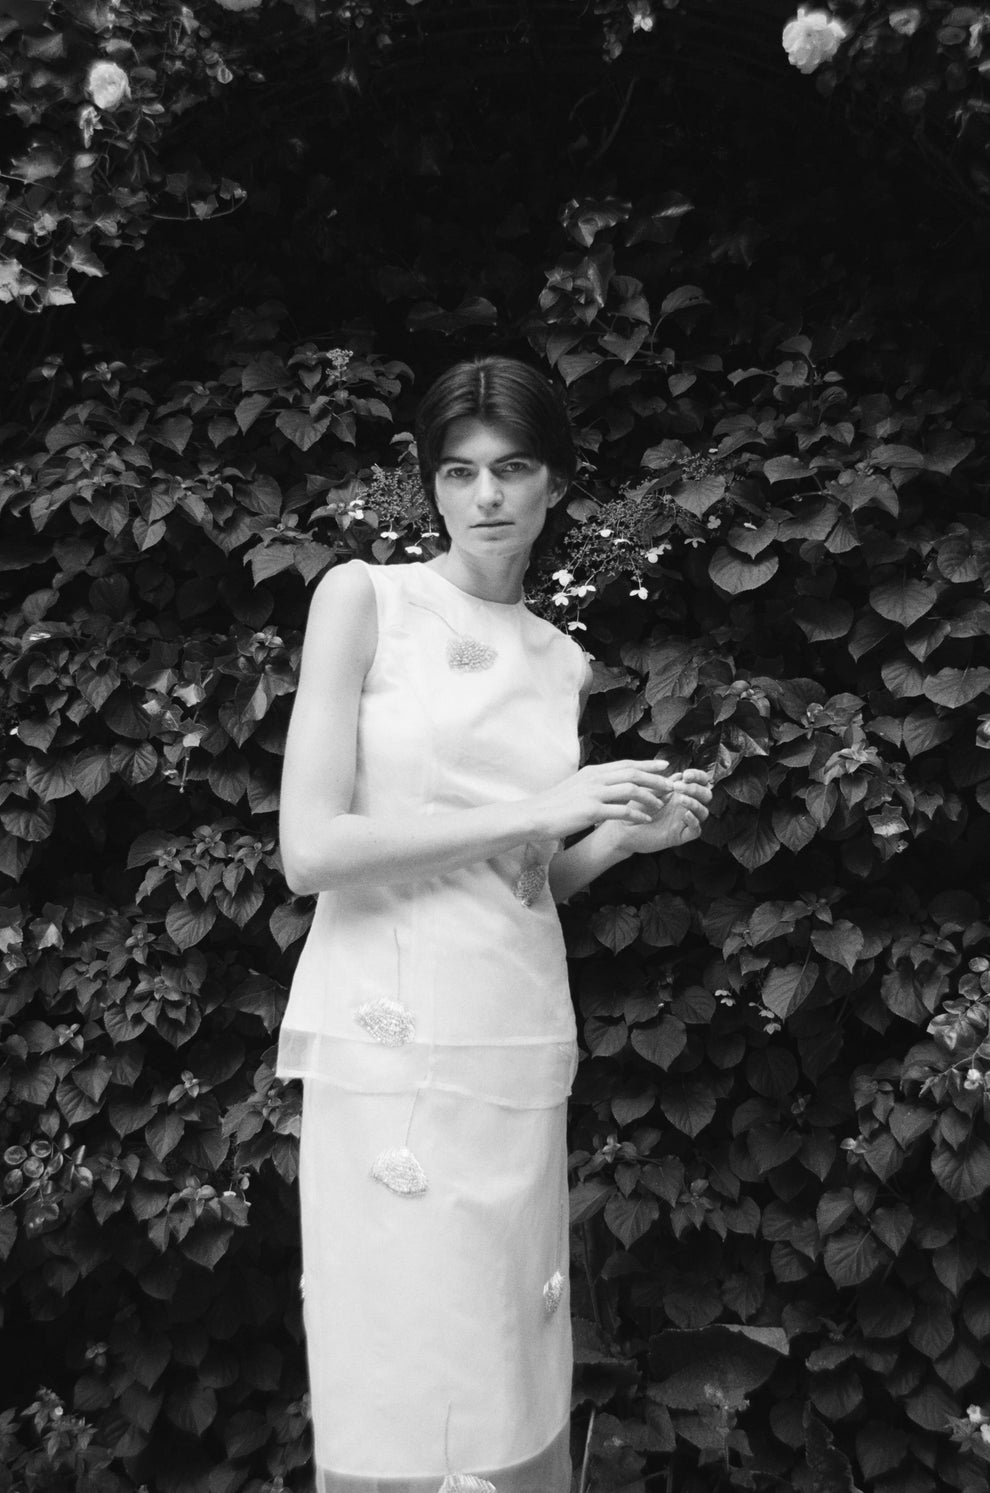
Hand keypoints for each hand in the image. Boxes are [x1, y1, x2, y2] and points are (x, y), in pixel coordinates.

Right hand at [528, 758, 677, 840]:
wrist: (534, 816)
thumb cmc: (555, 806)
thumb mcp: (578, 788)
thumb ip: (598, 785)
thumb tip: (617, 788)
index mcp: (593, 772)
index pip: (626, 764)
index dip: (647, 764)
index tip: (664, 766)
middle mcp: (595, 778)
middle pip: (633, 773)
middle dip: (655, 779)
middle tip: (671, 785)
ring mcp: (593, 793)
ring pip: (631, 789)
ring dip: (650, 797)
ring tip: (662, 804)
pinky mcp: (591, 810)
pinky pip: (622, 810)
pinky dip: (638, 814)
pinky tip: (646, 819)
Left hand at [604, 768, 712, 854]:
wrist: (624, 827)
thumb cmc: (636, 807)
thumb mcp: (650, 791)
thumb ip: (665, 783)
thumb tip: (680, 775)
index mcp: (681, 792)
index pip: (701, 782)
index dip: (699, 776)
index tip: (686, 774)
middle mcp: (686, 806)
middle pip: (706, 795)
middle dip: (696, 789)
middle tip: (679, 787)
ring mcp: (684, 821)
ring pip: (703, 812)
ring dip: (695, 803)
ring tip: (681, 799)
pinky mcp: (680, 836)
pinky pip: (696, 830)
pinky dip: (694, 821)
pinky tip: (685, 815)